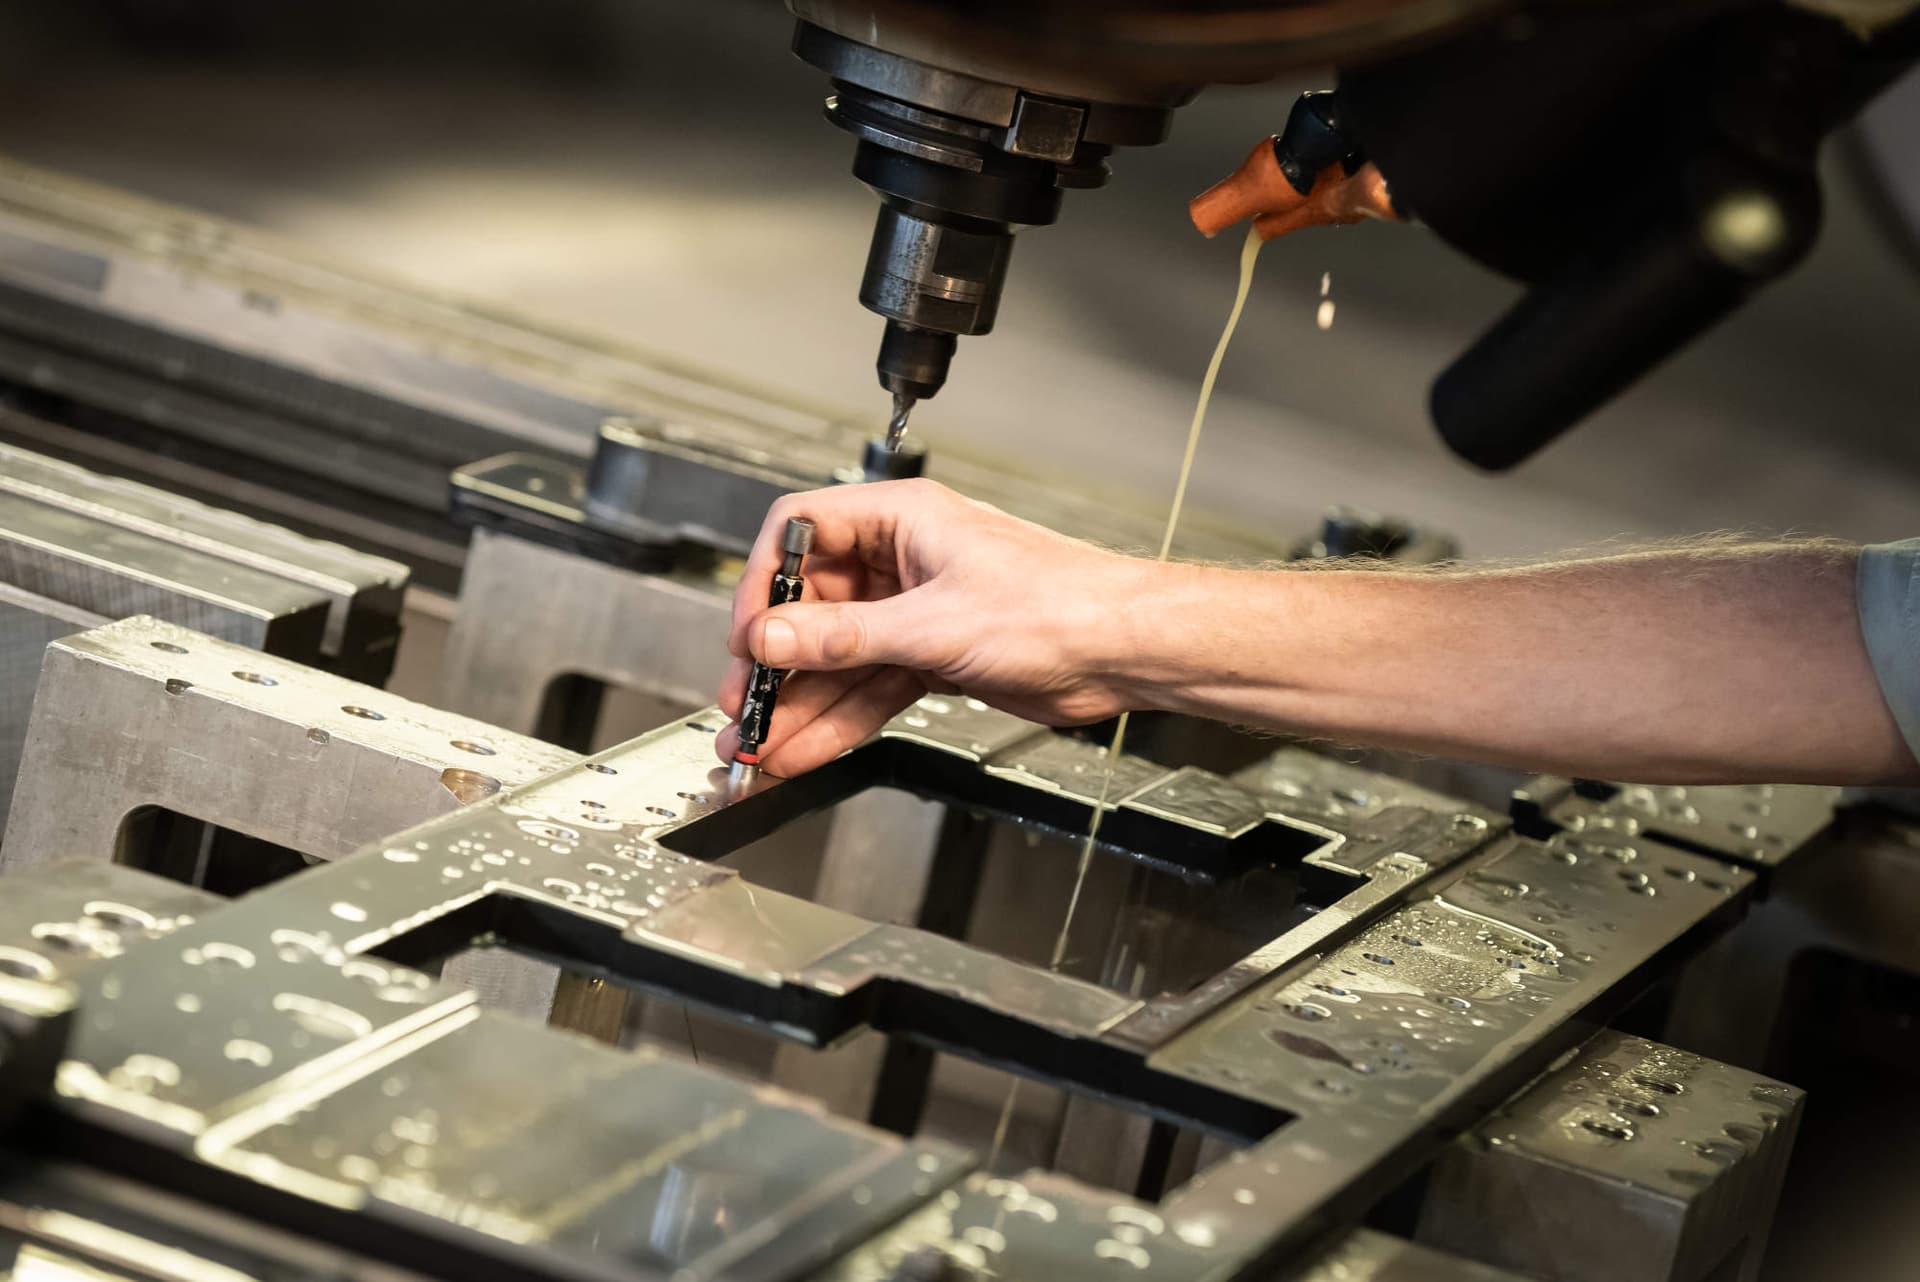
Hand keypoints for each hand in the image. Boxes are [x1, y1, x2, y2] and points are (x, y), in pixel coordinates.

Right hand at [716, 479, 1150, 774]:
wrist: (1121, 650)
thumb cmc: (1059, 605)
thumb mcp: (933, 624)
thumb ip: (844, 638)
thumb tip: (773, 639)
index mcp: (901, 520)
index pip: (801, 532)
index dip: (763, 584)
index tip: (747, 637)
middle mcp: (903, 560)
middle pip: (810, 606)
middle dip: (774, 663)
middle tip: (743, 708)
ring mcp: (916, 611)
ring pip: (837, 658)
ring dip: (798, 704)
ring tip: (758, 745)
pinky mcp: (932, 656)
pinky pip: (868, 688)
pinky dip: (837, 720)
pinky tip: (804, 748)